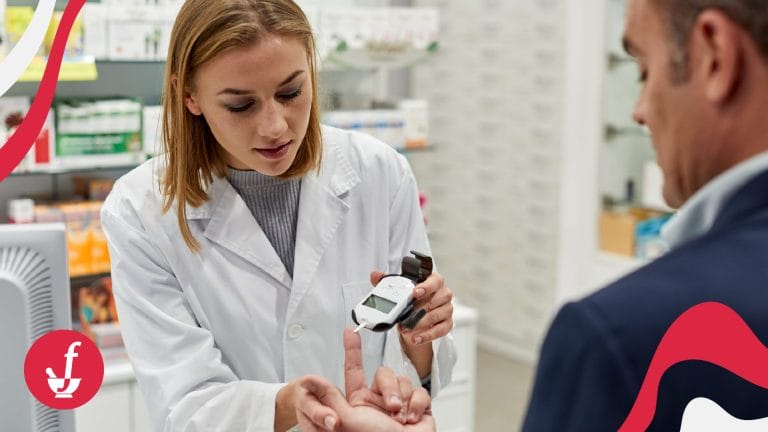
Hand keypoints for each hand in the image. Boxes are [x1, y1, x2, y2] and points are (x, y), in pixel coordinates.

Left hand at [294, 329, 434, 430]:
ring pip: (402, 380)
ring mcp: (398, 404)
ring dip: (403, 400)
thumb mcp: (347, 420)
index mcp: (359, 403)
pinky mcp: (416, 407)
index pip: (354, 370)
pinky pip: (419, 391)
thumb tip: (309, 380)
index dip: (352, 350)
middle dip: (390, 389)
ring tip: (401, 419)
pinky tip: (413, 419)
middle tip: (391, 409)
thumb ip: (330, 397)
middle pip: (384, 374)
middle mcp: (378, 402)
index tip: (349, 331)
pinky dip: (417, 405)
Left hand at [369, 271, 453, 345]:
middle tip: (407, 314)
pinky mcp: (447, 324)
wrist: (415, 318)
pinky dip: (428, 335)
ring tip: (407, 327)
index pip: (435, 280)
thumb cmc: (411, 300)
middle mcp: (443, 294)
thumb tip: (374, 275)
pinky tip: (416, 338)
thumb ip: (387, 281)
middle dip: (421, 307)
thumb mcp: (399, 290)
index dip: (427, 286)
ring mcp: (447, 309)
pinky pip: (441, 330)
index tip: (415, 292)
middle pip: (439, 298)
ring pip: (439, 314)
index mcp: (434, 282)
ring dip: (421, 322)